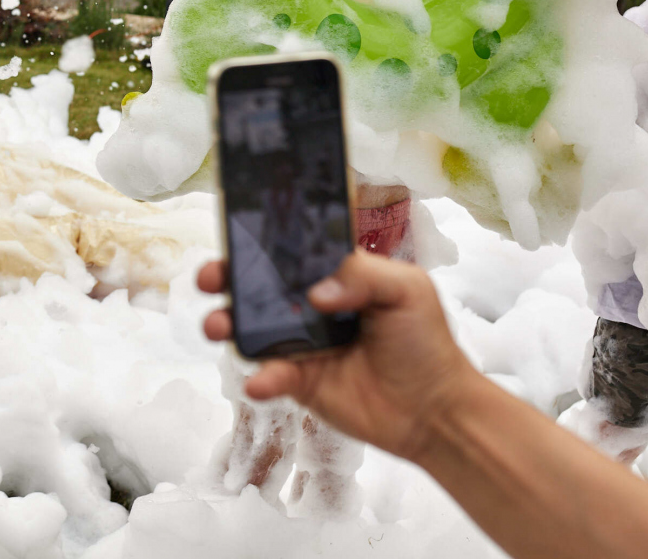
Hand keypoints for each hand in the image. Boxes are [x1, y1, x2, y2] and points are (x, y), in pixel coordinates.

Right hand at [198, 251, 478, 462]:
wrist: (435, 411)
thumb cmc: (426, 343)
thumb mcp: (407, 290)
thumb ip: (362, 275)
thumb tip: (316, 293)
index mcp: (333, 276)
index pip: (289, 252)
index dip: (259, 243)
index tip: (236, 237)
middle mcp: (309, 306)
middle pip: (256, 287)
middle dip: (225, 278)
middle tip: (211, 278)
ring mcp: (300, 344)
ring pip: (250, 328)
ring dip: (226, 323)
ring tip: (217, 325)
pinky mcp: (298, 381)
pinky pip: (269, 375)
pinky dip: (260, 378)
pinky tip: (262, 381)